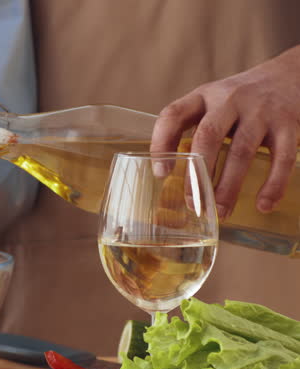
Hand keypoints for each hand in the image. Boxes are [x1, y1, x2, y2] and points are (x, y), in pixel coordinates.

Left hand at [151, 46, 299, 218]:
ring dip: (229, 186)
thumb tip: (167, 174)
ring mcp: (261, 112)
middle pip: (208, 136)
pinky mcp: (289, 124)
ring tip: (220, 212)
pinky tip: (264, 205)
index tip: (160, 173)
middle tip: (192, 204)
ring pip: (241, 151)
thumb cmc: (240, 100)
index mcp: (204, 96)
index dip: (161, 142)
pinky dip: (273, 184)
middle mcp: (230, 100)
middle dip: (198, 174)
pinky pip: (282, 158)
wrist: (289, 75)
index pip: (174, 115)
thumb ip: (191, 129)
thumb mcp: (211, 103)